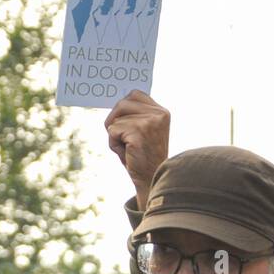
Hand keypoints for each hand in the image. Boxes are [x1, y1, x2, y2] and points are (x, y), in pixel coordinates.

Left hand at [104, 90, 169, 208]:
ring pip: (115, 119)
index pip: (134, 94)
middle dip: (114, 121)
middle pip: (122, 103)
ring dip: (115, 135)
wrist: (149, 179)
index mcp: (161, 112)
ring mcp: (150, 122)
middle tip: (122, 138)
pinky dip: (113, 144)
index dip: (122, 108)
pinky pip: (112, 131)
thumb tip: (115, 100)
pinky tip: (127, 153)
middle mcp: (158, 114)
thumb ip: (134, 115)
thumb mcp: (141, 131)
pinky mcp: (139, 132)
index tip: (123, 124)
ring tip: (128, 147)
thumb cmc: (141, 156)